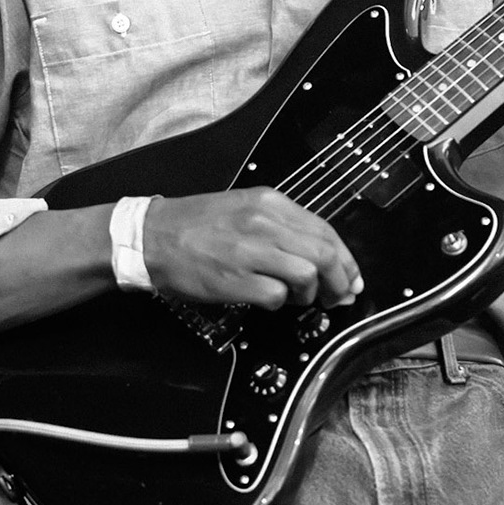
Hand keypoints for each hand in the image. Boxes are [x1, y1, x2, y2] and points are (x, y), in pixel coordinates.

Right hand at [143, 187, 362, 310]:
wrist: (152, 236)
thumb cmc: (197, 225)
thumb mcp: (245, 208)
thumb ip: (284, 228)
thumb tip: (322, 256)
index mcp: (269, 201)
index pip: (325, 229)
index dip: (346, 258)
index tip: (352, 276)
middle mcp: (264, 221)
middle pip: (323, 253)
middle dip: (339, 280)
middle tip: (339, 296)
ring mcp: (249, 250)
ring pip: (307, 273)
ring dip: (310, 293)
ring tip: (299, 298)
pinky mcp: (235, 279)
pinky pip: (276, 295)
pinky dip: (281, 303)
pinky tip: (272, 300)